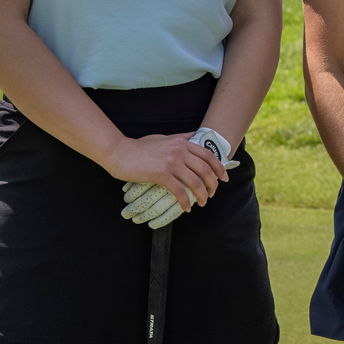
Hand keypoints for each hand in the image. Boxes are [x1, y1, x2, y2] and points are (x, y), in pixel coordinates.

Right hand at [108, 131, 227, 227]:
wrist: (119, 152)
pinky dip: (185, 201)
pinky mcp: (160, 174)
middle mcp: (179, 151)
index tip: (224, 178)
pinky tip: (186, 208)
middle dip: (213, 184)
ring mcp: (171, 162)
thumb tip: (194, 136)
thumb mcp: (163, 138)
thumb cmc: (140, 146)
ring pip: (195, 181)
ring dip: (202, 195)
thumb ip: (180, 138)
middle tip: (213, 193)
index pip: (208, 155)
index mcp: (182, 142)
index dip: (219, 168)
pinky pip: (179, 190)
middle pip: (205, 169)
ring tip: (203, 202)